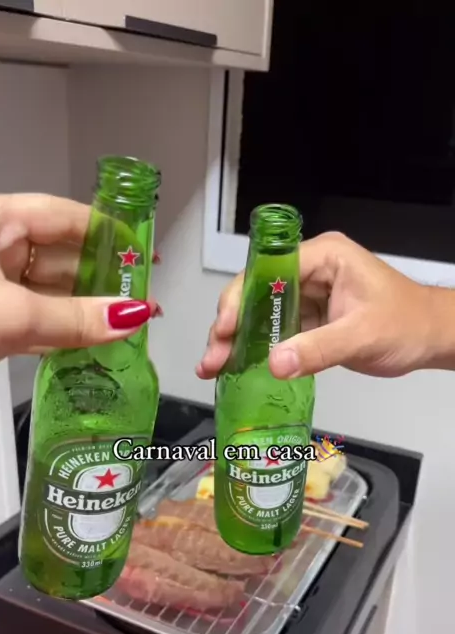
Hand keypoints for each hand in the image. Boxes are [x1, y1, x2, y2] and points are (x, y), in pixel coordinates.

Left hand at [0, 192, 157, 371]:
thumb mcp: (11, 314)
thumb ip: (73, 318)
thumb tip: (131, 317)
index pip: (62, 216)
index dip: (106, 233)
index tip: (142, 254)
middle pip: (59, 256)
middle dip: (102, 280)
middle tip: (142, 300)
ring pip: (47, 292)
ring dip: (84, 311)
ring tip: (126, 326)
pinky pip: (30, 319)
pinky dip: (60, 331)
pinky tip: (93, 342)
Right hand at [197, 232, 448, 379]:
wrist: (430, 339)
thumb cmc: (406, 324)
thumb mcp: (361, 335)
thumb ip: (318, 349)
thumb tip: (274, 364)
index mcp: (323, 257)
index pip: (267, 269)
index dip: (240, 298)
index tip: (225, 329)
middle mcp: (309, 271)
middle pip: (255, 291)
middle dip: (229, 324)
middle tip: (212, 357)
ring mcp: (307, 295)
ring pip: (259, 313)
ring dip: (236, 340)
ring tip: (213, 367)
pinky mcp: (308, 319)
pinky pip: (274, 332)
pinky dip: (254, 350)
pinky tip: (235, 368)